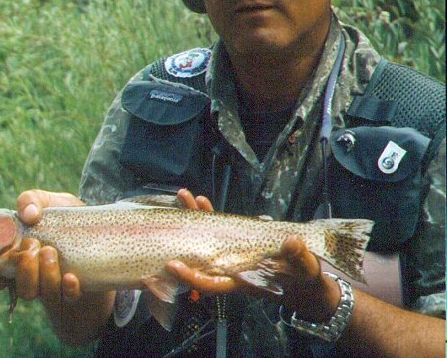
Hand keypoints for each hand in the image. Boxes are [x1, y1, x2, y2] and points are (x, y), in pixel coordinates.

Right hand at [0, 189, 84, 308]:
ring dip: (43, 275)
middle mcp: (33, 278)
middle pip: (19, 287)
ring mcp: (54, 287)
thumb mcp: (52, 202)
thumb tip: (28, 214)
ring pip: (40, 294)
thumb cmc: (68, 219)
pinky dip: (67, 289)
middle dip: (24, 268)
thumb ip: (33, 200)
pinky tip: (71, 277)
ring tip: (50, 251)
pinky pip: (68, 298)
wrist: (105, 236)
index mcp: (18, 259)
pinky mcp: (76, 291)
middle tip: (33, 244)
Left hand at [168, 190, 340, 321]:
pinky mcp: (236, 245)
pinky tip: (203, 201)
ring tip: (185, 196)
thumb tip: (291, 242)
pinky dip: (208, 217)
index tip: (173, 264)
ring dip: (193, 219)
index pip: (211, 283)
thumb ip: (298, 257)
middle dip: (182, 236)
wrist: (307, 282)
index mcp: (244, 282)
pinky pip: (216, 232)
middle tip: (173, 214)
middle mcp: (232, 270)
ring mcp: (231, 256)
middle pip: (199, 257)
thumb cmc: (305, 281)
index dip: (191, 276)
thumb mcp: (305, 270)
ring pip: (205, 241)